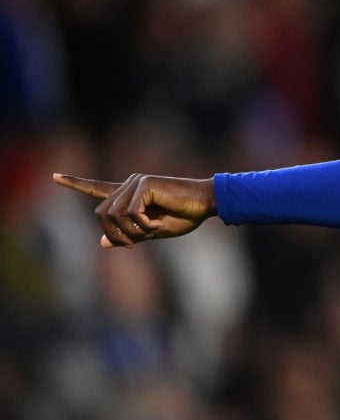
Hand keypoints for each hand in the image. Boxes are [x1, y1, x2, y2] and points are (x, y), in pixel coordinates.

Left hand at [52, 173, 216, 247]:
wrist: (206, 204)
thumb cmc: (185, 217)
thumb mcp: (152, 232)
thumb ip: (128, 235)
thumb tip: (102, 242)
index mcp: (129, 195)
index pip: (96, 187)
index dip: (75, 183)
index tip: (54, 176)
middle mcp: (128, 185)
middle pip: (101, 214)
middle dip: (115, 234)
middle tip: (134, 243)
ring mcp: (136, 183)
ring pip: (113, 215)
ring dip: (131, 232)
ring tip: (151, 232)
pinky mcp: (145, 184)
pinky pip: (131, 213)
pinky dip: (143, 226)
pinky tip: (157, 224)